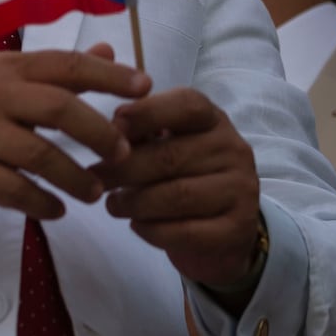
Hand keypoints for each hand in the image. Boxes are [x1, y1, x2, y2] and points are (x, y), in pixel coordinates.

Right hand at [0, 45, 149, 220]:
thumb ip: (55, 70)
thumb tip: (108, 51)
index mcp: (5, 69)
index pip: (66, 66)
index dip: (110, 76)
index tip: (146, 88)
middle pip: (60, 110)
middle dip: (101, 134)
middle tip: (125, 154)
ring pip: (42, 156)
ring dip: (77, 178)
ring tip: (94, 192)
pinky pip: (16, 190)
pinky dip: (43, 204)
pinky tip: (57, 210)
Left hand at [100, 86, 264, 292]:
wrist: (220, 231)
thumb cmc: (179, 177)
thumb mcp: (163, 146)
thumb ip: (139, 133)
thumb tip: (110, 127)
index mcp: (213, 122)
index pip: (188, 104)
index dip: (147, 112)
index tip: (113, 126)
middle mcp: (234, 151)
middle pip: (171, 155)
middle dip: (123, 168)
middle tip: (94, 179)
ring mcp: (241, 190)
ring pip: (177, 195)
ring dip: (134, 202)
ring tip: (112, 205)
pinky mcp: (237, 228)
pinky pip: (185, 231)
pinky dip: (151, 229)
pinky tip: (137, 225)